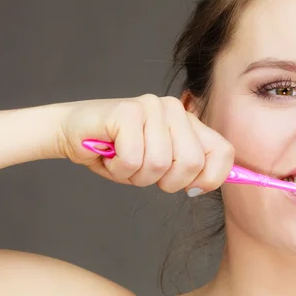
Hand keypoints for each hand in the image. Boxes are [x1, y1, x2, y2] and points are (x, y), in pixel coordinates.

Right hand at [57, 94, 233, 194]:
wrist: (71, 132)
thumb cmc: (118, 152)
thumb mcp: (162, 165)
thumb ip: (191, 169)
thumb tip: (219, 183)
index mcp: (189, 122)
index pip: (224, 152)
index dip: (211, 179)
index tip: (191, 189)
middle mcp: (174, 109)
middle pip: (192, 163)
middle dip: (167, 181)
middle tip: (144, 171)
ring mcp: (152, 107)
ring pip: (159, 164)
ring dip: (136, 175)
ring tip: (123, 160)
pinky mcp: (128, 111)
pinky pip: (133, 160)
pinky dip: (117, 168)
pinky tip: (108, 153)